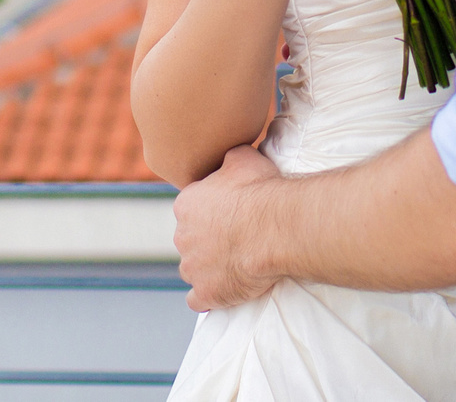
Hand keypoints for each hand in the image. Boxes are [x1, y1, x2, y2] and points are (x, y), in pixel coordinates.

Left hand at [174, 143, 283, 309]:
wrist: (274, 229)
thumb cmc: (260, 191)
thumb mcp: (244, 158)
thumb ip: (230, 158)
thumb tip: (230, 155)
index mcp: (186, 205)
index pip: (191, 210)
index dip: (212, 213)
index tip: (231, 214)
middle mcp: (182, 236)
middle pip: (191, 240)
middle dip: (208, 241)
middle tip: (237, 239)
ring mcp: (192, 268)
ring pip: (193, 269)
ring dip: (208, 269)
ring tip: (234, 265)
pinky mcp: (205, 293)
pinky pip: (199, 300)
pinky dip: (209, 297)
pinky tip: (223, 290)